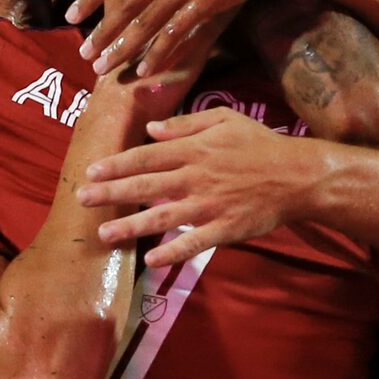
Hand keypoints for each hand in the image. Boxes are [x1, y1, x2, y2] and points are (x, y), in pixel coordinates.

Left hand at [78, 107, 322, 267]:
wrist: (297, 176)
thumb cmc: (260, 144)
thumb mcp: (225, 119)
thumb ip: (186, 124)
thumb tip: (151, 130)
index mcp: (194, 150)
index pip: (146, 157)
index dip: (116, 164)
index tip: (91, 171)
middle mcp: (195, 177)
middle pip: (145, 186)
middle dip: (111, 193)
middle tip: (81, 200)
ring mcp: (209, 205)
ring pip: (163, 217)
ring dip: (131, 226)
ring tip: (104, 234)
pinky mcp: (225, 229)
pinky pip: (194, 242)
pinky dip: (173, 252)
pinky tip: (150, 260)